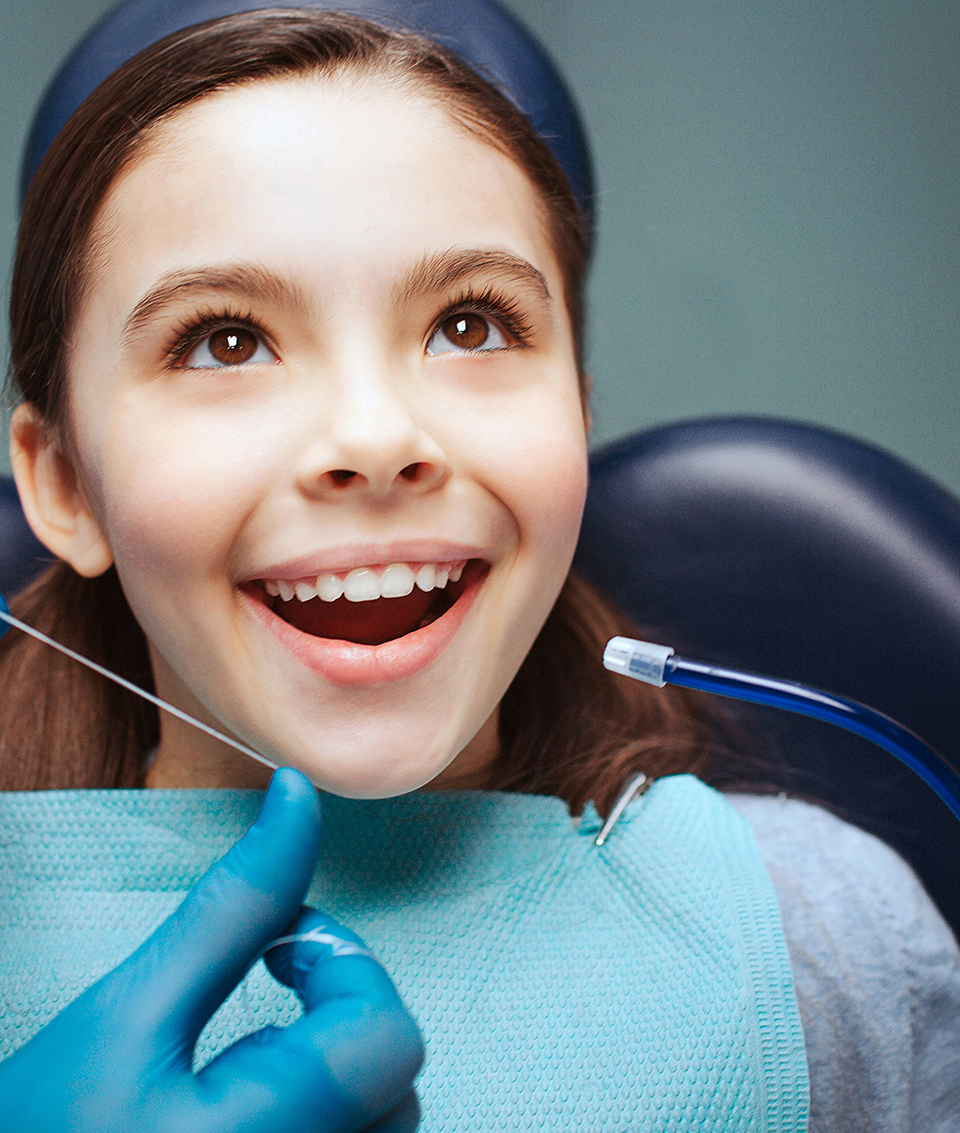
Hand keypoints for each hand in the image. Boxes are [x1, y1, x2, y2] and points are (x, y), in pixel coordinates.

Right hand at [0, 767, 423, 1131]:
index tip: (278, 950)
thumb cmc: (34, 1131)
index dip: (345, 968)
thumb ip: (232, 909)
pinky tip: (263, 1112)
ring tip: (254, 1062)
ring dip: (343, 1074)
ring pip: (385, 1129)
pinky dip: (332, 1119)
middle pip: (399, 1090)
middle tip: (267, 996)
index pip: (389, 1040)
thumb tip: (299, 792)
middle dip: (345, 1017)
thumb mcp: (126, 1012)